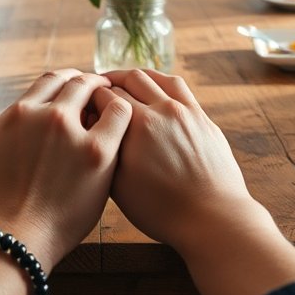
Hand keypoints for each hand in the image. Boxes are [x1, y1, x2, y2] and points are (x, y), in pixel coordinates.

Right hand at [0, 70, 130, 265]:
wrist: (10, 241)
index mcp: (18, 114)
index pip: (50, 80)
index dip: (65, 80)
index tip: (75, 89)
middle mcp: (46, 116)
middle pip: (76, 82)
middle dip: (89, 84)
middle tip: (100, 93)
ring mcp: (73, 132)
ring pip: (100, 93)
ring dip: (108, 95)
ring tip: (114, 106)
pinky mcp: (98, 154)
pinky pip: (121, 116)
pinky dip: (124, 113)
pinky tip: (127, 126)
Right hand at [94, 69, 264, 251]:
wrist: (212, 218)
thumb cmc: (162, 210)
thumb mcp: (119, 186)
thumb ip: (106, 152)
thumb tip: (95, 131)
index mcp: (139, 127)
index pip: (106, 96)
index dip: (89, 97)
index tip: (82, 102)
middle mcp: (162, 110)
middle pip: (129, 79)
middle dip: (109, 81)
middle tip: (97, 87)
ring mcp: (185, 111)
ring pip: (155, 77)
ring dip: (135, 76)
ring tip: (122, 82)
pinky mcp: (202, 117)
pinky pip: (178, 87)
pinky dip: (160, 81)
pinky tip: (154, 88)